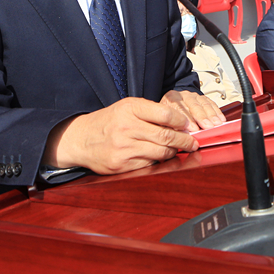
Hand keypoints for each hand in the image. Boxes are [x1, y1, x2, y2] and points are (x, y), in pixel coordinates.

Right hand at [43, 97, 199, 174]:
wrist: (81, 139)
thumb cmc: (109, 122)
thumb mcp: (127, 108)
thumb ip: (151, 112)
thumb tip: (181, 123)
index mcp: (130, 108)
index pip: (165, 114)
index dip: (181, 121)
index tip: (188, 125)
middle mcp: (127, 127)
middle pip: (166, 136)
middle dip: (185, 141)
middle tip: (192, 142)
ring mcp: (124, 147)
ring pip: (161, 152)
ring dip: (174, 152)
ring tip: (177, 150)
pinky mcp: (122, 164)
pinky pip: (150, 165)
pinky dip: (158, 162)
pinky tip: (159, 158)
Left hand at [160, 90, 224, 130]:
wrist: (172, 108)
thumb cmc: (168, 118)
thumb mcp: (164, 122)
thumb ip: (171, 128)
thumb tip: (180, 137)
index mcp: (170, 99)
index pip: (179, 108)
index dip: (188, 120)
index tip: (194, 129)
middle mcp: (182, 96)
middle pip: (193, 105)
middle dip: (202, 117)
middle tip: (207, 127)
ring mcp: (193, 96)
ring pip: (204, 104)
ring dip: (211, 115)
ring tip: (216, 124)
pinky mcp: (202, 99)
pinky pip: (211, 104)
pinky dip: (217, 112)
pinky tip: (220, 119)